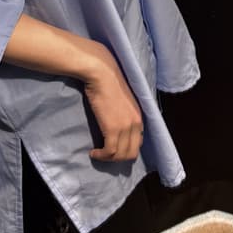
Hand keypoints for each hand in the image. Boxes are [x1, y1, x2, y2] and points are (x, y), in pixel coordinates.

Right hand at [79, 41, 143, 161]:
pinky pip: (110, 152)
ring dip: (108, 159)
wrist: (101, 74)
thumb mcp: (122, 100)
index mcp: (139, 116)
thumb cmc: (108, 82)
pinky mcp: (113, 129)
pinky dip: (101, 156)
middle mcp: (136, 123)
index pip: (137, 142)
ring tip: (98, 154)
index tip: (114, 149)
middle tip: (105, 154)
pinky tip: (93, 152)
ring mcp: (126, 127)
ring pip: (121, 155)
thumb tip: (116, 122)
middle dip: (118, 158)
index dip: (125, 149)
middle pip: (131, 153)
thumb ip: (123, 113)